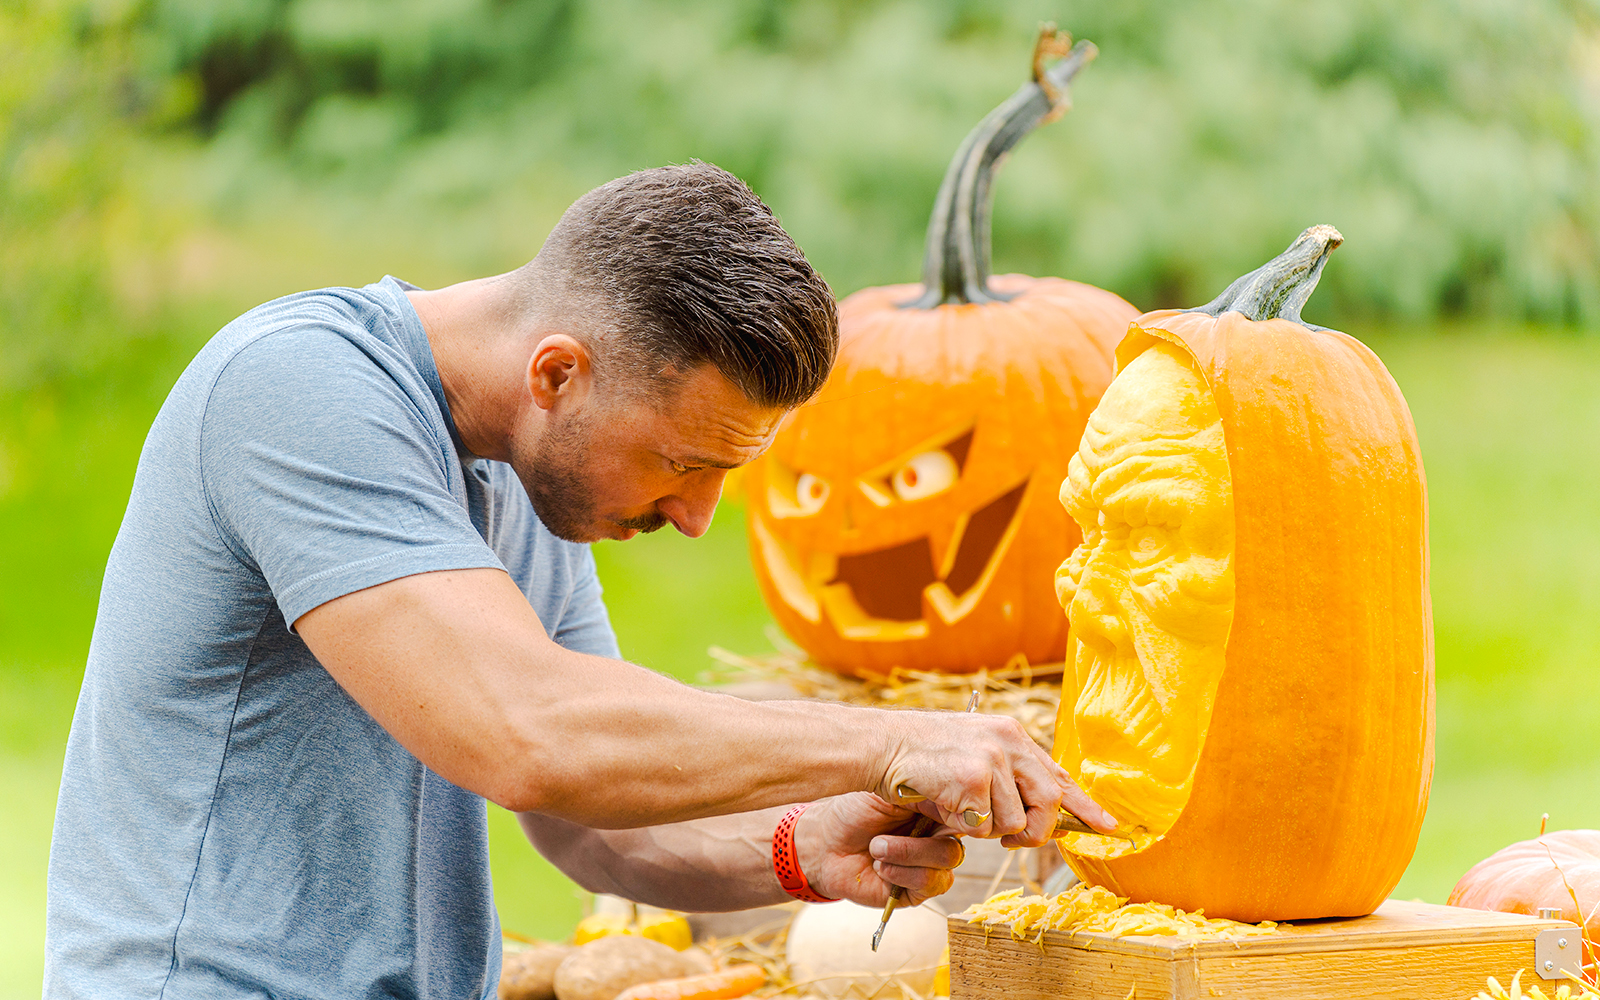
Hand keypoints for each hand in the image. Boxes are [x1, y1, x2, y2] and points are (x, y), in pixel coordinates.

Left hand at [793, 793, 963, 907]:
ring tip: (876, 847)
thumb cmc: (853, 810)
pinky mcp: (918, 890)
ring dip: (907, 853)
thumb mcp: (889, 789)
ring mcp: (931, 863)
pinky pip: (930, 882)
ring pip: (947, 860)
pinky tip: (880, 866)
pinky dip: (902, 872)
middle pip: (962, 832)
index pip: (967, 809)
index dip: (958, 808)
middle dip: (923, 834)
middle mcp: (939, 835)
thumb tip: (960, 791)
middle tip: (882, 835)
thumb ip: (926, 791)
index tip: (933, 805)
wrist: (824, 844)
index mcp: (937, 808)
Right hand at [875, 711, 1117, 848]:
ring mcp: (992, 758)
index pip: (1059, 775)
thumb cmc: (922, 757)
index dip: (1085, 805)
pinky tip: (946, 807)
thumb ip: (1007, 778)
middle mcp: (1009, 742)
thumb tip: (1036, 817)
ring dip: (989, 830)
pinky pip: (986, 828)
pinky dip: (966, 829)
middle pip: (1048, 802)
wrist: (882, 744)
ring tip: (961, 809)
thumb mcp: (974, 757)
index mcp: (1012, 735)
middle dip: (1036, 832)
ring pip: (1015, 823)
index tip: (1109, 826)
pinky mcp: (974, 778)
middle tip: (1013, 841)